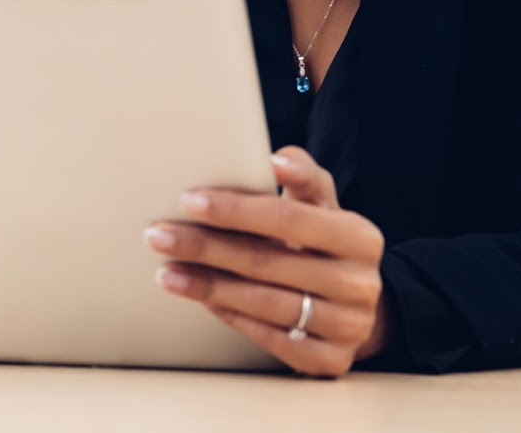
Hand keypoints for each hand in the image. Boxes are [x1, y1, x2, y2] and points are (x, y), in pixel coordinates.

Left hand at [145, 146, 388, 376]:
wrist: (357, 305)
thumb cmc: (325, 243)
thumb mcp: (321, 205)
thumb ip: (303, 176)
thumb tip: (276, 160)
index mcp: (361, 237)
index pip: (289, 218)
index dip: (236, 209)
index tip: (189, 201)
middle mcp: (360, 284)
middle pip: (268, 261)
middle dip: (206, 246)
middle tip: (159, 236)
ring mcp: (349, 327)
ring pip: (265, 303)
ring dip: (208, 286)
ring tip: (167, 272)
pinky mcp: (331, 361)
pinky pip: (270, 338)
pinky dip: (231, 316)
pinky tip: (203, 299)